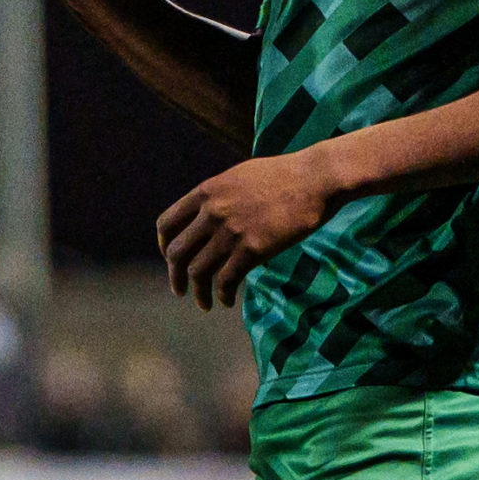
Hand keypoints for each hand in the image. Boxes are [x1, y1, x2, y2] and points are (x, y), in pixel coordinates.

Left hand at [155, 152, 331, 309]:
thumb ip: (218, 197)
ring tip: (204, 304)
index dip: (164, 246)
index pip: (167, 223)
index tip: (170, 259)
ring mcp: (231, 231)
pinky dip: (223, 295)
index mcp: (206, 192)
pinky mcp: (253, 249)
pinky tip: (228, 301)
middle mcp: (212, 212)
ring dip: (198, 293)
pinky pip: (227, 280)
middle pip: (177, 253)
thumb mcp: (238, 177)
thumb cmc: (281, 176)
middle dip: (175, 276)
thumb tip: (207, 216)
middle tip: (180, 290)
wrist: (314, 179)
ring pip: (198, 272)